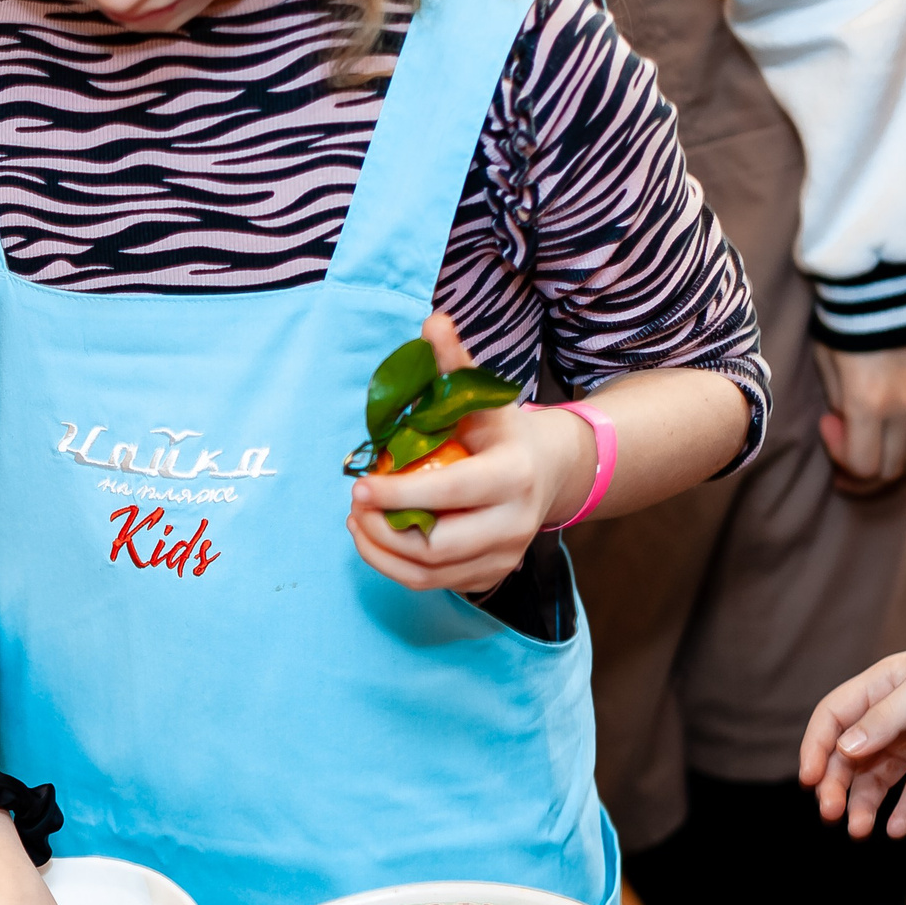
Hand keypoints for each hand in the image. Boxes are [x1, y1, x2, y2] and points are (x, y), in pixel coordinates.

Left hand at [347, 311, 593, 594]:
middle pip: (436, 546)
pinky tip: (376, 537)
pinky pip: (433, 583)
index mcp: (513, 475)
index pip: (450, 493)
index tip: (358, 486)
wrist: (552, 472)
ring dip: (380, 551)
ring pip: (429, 573)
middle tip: (354, 505)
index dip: (399, 494)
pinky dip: (395, 565)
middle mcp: (514, 523)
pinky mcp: (490, 576)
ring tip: (357, 520)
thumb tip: (431, 321)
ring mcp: (504, 556)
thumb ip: (455, 365)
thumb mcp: (484, 397)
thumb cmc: (503, 431)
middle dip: (383, 530)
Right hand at [798, 640, 905, 837]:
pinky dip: (904, 813)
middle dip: (835, 785)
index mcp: (879, 689)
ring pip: (878, 779)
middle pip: (849, 756)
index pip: (833, 719)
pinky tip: (894, 830)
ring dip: (864, 804)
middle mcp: (891, 719)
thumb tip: (844, 750)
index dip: (815, 747)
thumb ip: (885, 718)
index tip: (810, 779)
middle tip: (831, 813)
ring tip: (859, 830)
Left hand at [814, 329, 905, 493]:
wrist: (894, 275)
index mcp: (869, 403)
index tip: (830, 428)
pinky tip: (902, 417)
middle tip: (849, 452)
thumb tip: (849, 429)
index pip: (864, 467)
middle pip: (895, 469)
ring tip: (879, 442)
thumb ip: (841, 402)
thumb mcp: (829, 361)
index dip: (842, 461)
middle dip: (868, 471)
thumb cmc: (848, 317)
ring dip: (898, 457)